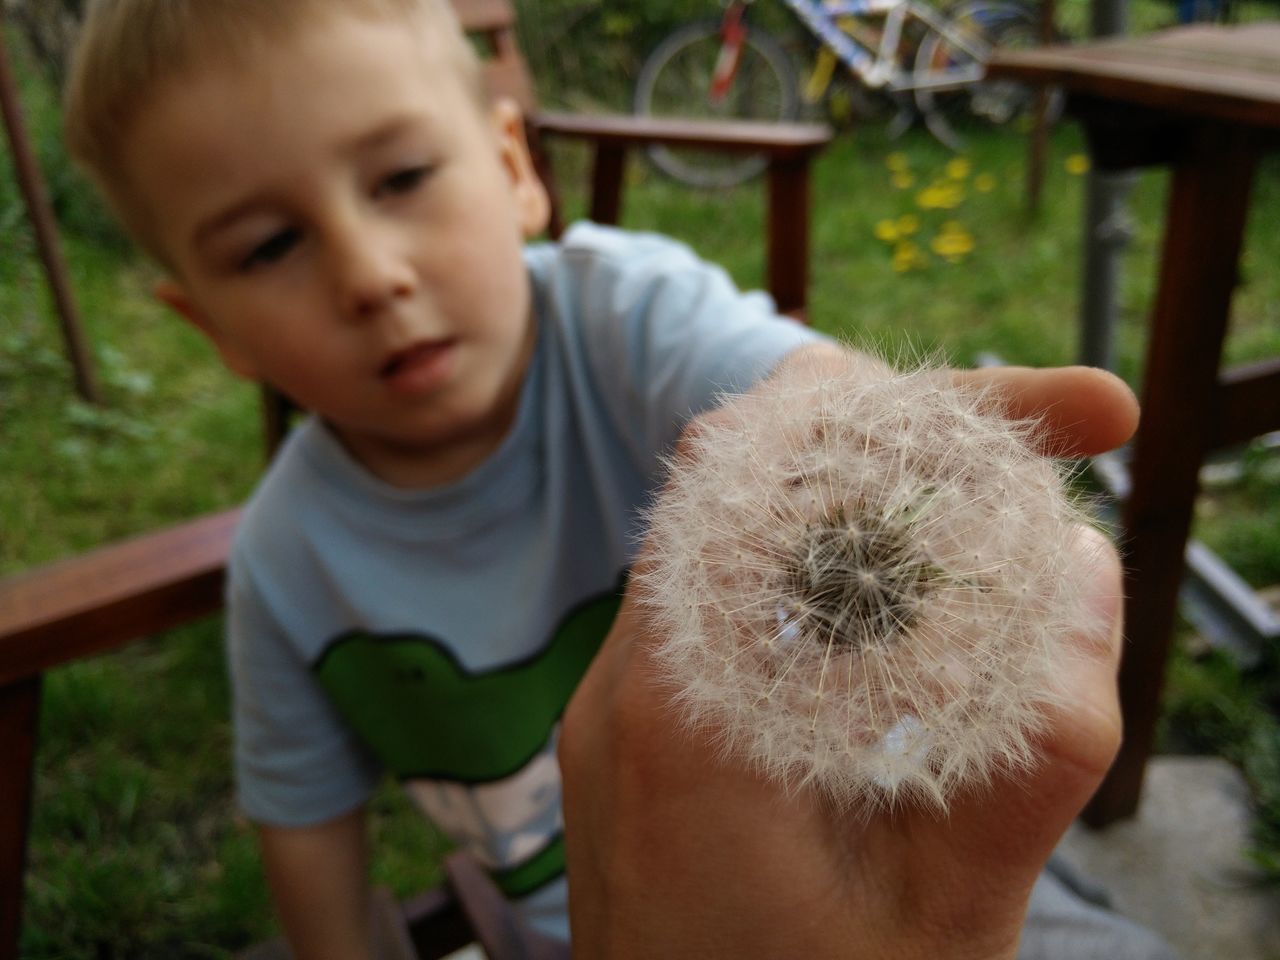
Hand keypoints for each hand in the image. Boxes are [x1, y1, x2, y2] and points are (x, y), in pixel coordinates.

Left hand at [558, 364, 1136, 959]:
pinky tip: (884, 620)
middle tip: (1005, 450)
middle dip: (873, 439)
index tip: (1009, 413)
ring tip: (958, 526)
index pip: (751, 466)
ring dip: (838, 505)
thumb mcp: (950, 918)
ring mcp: (611, 709)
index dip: (881, 412)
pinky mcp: (623, 737)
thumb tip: (1076, 568)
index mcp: (684, 712)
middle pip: (733, 478)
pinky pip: (703, 604)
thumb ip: (1024, 752)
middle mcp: (624, 686)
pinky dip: (798, 574)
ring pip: (716, 534)